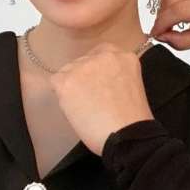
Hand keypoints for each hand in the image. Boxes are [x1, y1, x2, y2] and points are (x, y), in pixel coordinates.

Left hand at [49, 42, 153, 156]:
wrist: (127, 136)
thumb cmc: (133, 121)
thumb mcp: (132, 86)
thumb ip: (116, 76)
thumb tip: (97, 81)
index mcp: (124, 57)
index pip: (102, 54)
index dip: (97, 71)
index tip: (99, 85)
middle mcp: (104, 55)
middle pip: (83, 62)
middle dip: (84, 79)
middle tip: (92, 101)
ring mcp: (84, 67)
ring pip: (68, 72)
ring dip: (73, 88)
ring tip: (85, 109)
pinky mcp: (68, 81)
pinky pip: (56, 83)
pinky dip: (62, 96)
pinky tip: (75, 110)